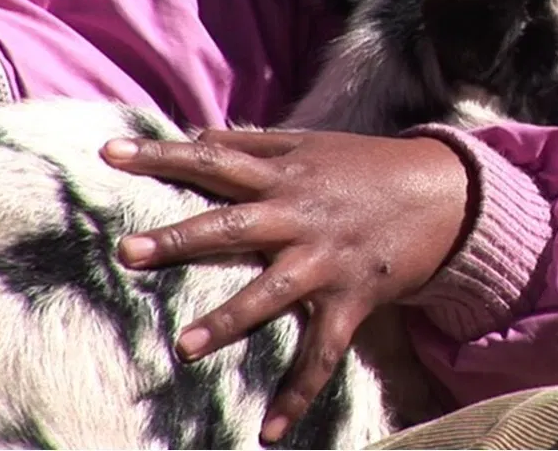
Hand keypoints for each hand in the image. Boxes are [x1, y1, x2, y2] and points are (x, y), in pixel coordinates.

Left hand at [100, 129, 472, 442]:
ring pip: (273, 294)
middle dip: (181, 240)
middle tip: (128, 251)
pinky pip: (322, 354)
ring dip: (230, 320)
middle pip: (234, 228)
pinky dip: (298, 394)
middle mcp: (302, 217)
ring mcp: (328, 261)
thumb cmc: (369, 167)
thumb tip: (198, 136)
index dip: (164, 155)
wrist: (446, 196)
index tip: (111, 154)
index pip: (216, 160)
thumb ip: (256, 143)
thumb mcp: (315, 144)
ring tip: (185, 347)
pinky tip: (271, 434)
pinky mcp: (353, 300)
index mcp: (287, 176)